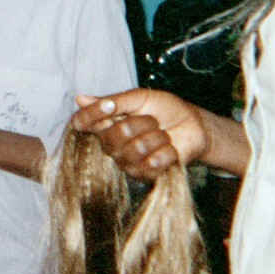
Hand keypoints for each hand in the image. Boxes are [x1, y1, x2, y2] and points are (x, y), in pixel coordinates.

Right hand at [70, 89, 207, 179]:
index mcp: (106, 124)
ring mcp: (128, 163)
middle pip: (114, 136)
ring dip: (157, 137)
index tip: (111, 106)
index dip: (92, 115)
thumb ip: (113, 101)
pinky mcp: (146, 176)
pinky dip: (168, 150)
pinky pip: (153, 163)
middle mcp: (112, 145)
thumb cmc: (165, 109)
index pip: (82, 123)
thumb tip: (80, 99)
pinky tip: (169, 148)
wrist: (194, 125)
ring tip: (163, 135)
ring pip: (136, 150)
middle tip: (153, 120)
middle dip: (141, 123)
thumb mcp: (140, 97)